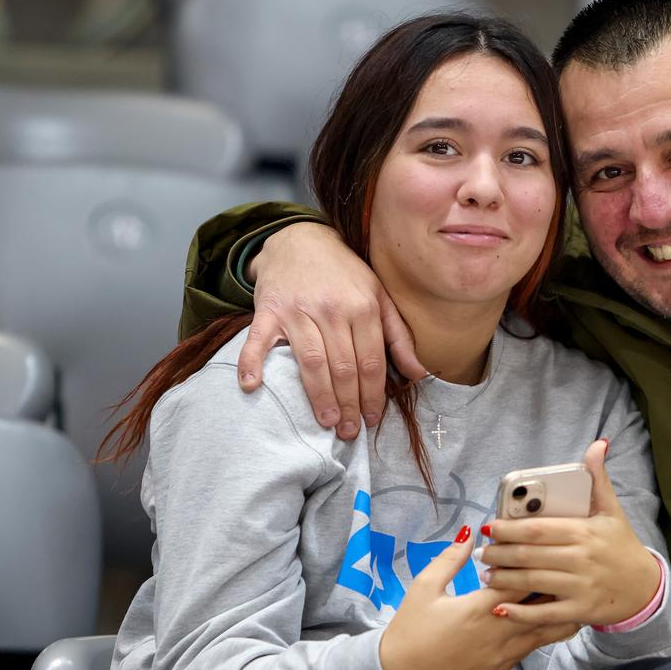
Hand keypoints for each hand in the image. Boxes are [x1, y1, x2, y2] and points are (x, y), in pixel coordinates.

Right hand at [239, 221, 427, 439]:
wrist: (301, 238)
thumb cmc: (345, 274)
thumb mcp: (379, 297)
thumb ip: (399, 336)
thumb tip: (419, 375)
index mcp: (363, 307)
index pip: (371, 362)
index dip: (373, 394)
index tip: (372, 419)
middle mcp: (332, 309)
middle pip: (343, 367)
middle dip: (349, 403)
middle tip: (348, 431)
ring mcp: (298, 310)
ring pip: (311, 361)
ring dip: (319, 396)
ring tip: (326, 422)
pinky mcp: (268, 309)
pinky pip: (258, 340)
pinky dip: (252, 362)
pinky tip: (251, 387)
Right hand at [378, 528, 578, 669]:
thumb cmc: (410, 629)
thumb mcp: (424, 587)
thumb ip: (450, 559)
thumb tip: (469, 533)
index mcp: (479, 608)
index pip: (521, 581)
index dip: (536, 565)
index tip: (548, 550)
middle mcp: (497, 632)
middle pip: (541, 607)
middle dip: (556, 588)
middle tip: (571, 570)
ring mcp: (501, 655)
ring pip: (543, 633)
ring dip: (556, 613)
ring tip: (572, 595)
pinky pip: (529, 650)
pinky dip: (541, 634)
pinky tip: (548, 621)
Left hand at [479, 440, 661, 627]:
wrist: (645, 588)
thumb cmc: (622, 546)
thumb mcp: (612, 510)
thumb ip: (599, 478)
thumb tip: (598, 444)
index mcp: (585, 532)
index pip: (539, 529)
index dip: (510, 528)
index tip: (490, 527)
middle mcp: (581, 559)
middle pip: (530, 556)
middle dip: (500, 554)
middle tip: (481, 552)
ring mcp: (580, 587)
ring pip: (532, 583)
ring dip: (504, 579)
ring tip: (486, 574)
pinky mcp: (579, 611)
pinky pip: (544, 613)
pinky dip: (520, 612)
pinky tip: (500, 608)